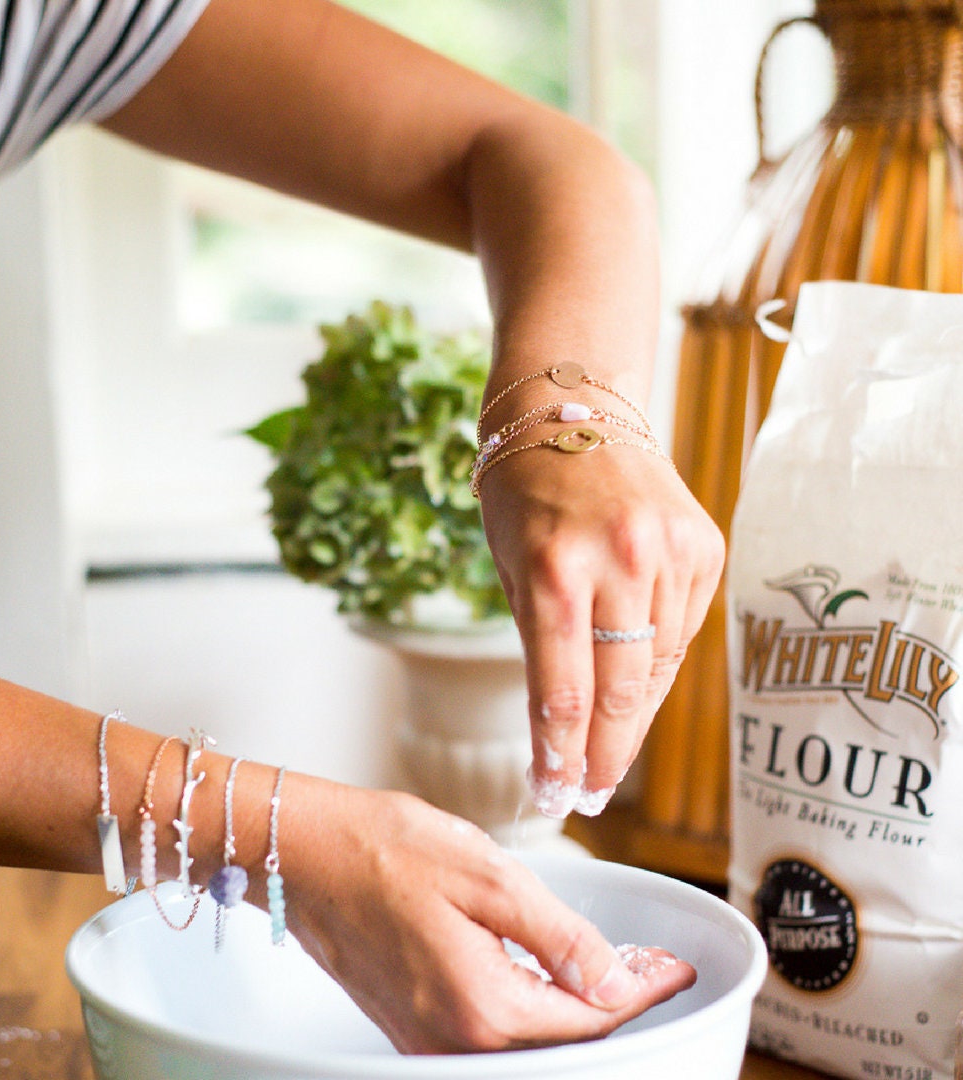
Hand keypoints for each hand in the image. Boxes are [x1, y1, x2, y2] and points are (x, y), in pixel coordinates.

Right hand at [280, 780, 694, 1052]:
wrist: (305, 853)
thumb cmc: (386, 849)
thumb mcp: (486, 875)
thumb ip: (558, 936)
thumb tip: (615, 981)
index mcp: (483, 1006)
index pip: (590, 1017)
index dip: (641, 992)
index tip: (675, 971)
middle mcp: (455, 1040)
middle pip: (561, 1039)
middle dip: (613, 1003)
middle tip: (650, 966)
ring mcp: (428, 1038)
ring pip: (526, 1039)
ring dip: (573, 1006)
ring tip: (609, 966)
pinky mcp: (410, 1024)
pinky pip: (488, 1030)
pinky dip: (529, 1006)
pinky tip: (543, 971)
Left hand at [479, 436, 723, 816]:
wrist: (575, 409)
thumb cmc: (525, 493)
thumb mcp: (510, 567)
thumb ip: (539, 644)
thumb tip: (562, 730)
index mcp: (554, 567)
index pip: (562, 690)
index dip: (559, 755)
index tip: (553, 794)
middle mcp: (621, 559)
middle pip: (621, 692)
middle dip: (603, 757)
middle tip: (587, 796)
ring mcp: (670, 552)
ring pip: (658, 668)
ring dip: (633, 720)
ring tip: (609, 756)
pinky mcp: (704, 547)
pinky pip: (682, 630)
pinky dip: (657, 664)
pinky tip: (636, 686)